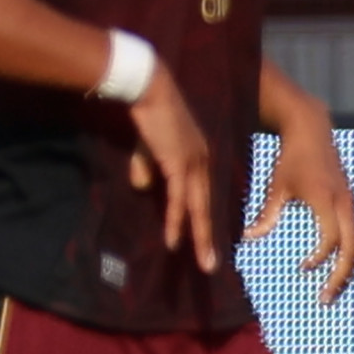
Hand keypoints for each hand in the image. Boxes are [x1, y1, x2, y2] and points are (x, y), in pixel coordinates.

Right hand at [122, 64, 222, 269]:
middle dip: (209, 239)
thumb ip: (147, 167)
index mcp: (202, 158)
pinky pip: (179, 200)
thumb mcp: (148, 147)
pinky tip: (174, 241)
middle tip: (211, 265)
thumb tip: (142, 188)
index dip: (206, 219)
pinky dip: (176, 221)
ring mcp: (194, 164)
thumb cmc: (148, 114)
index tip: (209, 242)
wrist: (149, 89)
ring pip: (198, 209)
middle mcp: (204, 163)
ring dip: (199, 238)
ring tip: (203, 264)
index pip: (206, 195)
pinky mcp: (179, 164)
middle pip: (208, 207)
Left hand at [250, 106, 353, 301]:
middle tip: (323, 300)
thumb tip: (247, 239)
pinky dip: (347, 257)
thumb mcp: (275, 186)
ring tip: (330, 291)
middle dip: (340, 277)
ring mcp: (352, 205)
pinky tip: (333, 270)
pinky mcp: (351, 205)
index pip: (331, 239)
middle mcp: (345, 204)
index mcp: (326, 200)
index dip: (319, 258)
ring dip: (346, 271)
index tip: (302, 268)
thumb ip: (267, 215)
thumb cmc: (290, 159)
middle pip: (353, 250)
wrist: (313, 131)